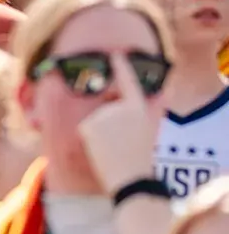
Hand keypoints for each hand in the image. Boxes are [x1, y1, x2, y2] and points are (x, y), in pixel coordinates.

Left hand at [78, 50, 163, 197]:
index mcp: (139, 109)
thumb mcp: (146, 132)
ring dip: (101, 133)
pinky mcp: (89, 125)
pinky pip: (86, 128)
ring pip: (96, 120)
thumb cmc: (140, 160)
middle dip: (110, 124)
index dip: (122, 67)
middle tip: (122, 145)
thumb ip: (135, 114)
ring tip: (114, 149)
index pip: (129, 82)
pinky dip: (90, 139)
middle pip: (108, 108)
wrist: (132, 179)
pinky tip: (101, 150)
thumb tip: (132, 100)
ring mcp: (103, 115)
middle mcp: (120, 107)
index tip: (116, 53)